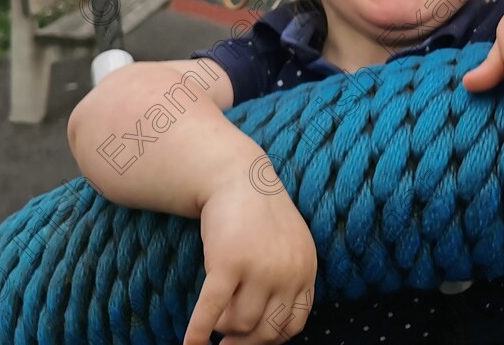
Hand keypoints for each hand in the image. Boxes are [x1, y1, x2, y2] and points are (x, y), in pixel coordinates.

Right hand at [183, 177, 317, 344]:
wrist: (237, 176)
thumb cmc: (258, 215)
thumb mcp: (288, 245)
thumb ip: (288, 280)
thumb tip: (265, 332)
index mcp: (306, 268)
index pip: (293, 324)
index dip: (269, 338)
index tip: (251, 340)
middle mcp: (288, 271)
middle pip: (265, 331)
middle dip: (243, 340)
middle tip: (225, 342)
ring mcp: (260, 268)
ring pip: (238, 324)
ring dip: (222, 326)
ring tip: (215, 314)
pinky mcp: (228, 263)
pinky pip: (211, 312)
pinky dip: (197, 333)